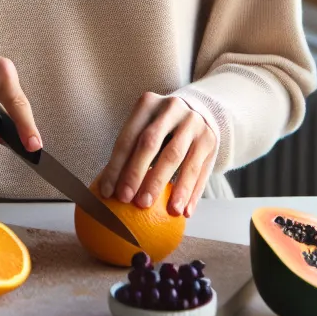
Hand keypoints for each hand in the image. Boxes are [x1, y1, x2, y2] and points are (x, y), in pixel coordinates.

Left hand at [95, 92, 216, 217]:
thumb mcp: (145, 127)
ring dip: (172, 187)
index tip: (107, 193)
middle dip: (138, 174)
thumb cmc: (160, 128)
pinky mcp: (210, 139)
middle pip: (150, 144)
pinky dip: (192, 192)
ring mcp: (193, 122)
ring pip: (178, 158)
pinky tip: (184, 212)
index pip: (127, 138)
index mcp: (147, 104)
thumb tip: (105, 191)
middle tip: (130, 201)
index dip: (115, 166)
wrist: (199, 111)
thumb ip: (130, 152)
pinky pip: (200, 169)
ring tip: (166, 211)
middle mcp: (171, 108)